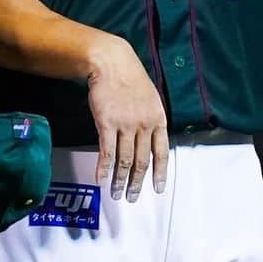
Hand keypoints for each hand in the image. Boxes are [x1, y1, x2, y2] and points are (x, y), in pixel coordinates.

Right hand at [87, 36, 168, 201]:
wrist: (112, 63)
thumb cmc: (130, 78)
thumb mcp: (150, 98)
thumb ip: (151, 120)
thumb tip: (149, 141)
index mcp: (158, 119)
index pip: (161, 153)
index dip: (160, 173)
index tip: (158, 189)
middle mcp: (144, 125)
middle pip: (142, 161)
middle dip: (137, 183)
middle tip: (133, 198)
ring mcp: (125, 125)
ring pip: (124, 160)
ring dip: (120, 180)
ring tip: (116, 194)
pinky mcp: (107, 123)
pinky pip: (106, 151)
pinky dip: (104, 168)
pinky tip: (101, 179)